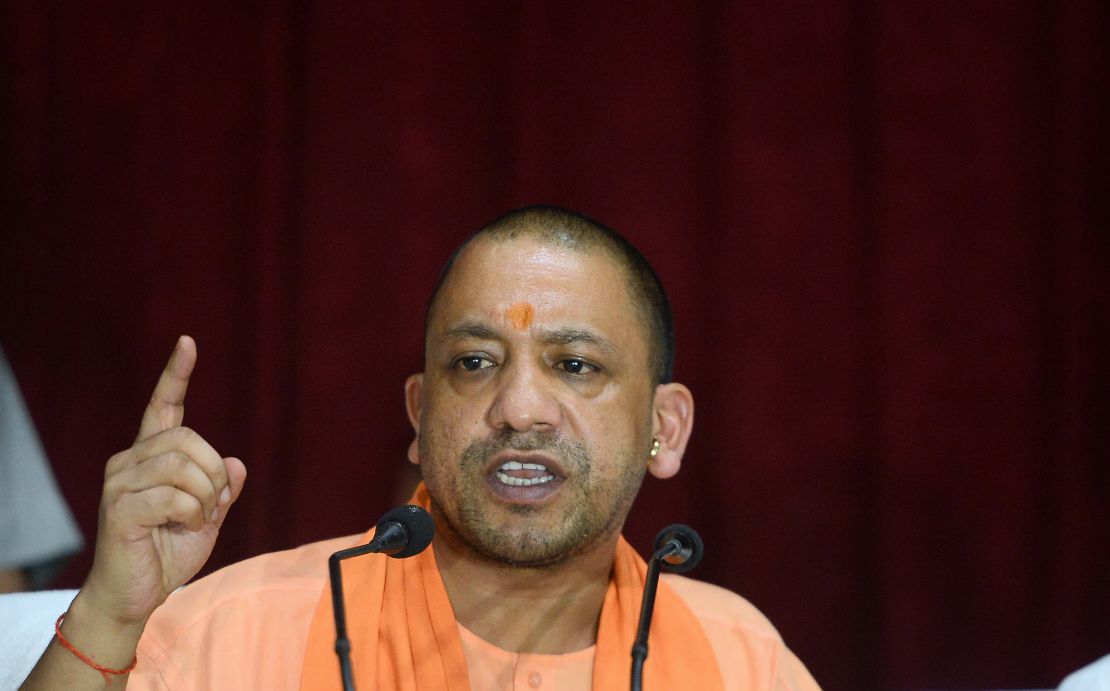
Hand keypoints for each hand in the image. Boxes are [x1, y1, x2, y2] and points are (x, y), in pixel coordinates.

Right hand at [81, 336, 246, 623]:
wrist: (136, 595)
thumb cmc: (168, 553)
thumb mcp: (208, 517)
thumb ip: (223, 489)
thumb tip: (235, 463)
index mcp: (150, 456)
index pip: (163, 406)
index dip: (176, 374)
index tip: (188, 343)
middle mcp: (129, 461)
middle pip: (188, 438)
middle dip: (215, 473)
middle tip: (214, 505)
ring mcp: (120, 482)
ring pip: (185, 465)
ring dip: (206, 497)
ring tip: (196, 518)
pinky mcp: (119, 508)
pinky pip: (174, 495)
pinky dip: (193, 513)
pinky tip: (183, 527)